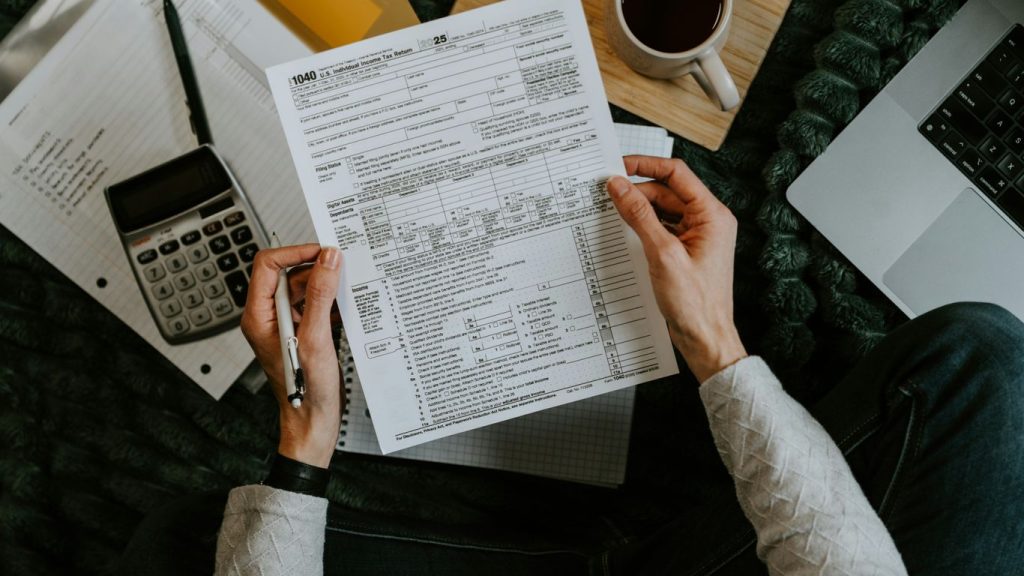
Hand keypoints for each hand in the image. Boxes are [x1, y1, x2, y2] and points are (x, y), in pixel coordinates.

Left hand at [241, 244, 343, 467]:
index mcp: (259, 316)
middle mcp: (269, 317)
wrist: (312, 422)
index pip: (267, 265)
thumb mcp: (314, 339)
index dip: (295, 252)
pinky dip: (332, 305)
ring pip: (305, 289)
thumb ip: (319, 296)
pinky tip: (347, 312)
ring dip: (327, 289)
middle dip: (317, 271)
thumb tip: (327, 261)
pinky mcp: (303, 333)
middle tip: (342, 270)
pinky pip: (316, 306)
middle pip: (289, 275)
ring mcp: (286, 325)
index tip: (322, 252)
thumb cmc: (304, 392)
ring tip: (347, 294)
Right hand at [607, 156, 746, 382]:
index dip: (646, 165)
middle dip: (637, 191)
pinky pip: (661, 229)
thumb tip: (619, 187)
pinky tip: (624, 232)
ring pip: (662, 210)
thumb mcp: (662, 253)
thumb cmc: (695, 303)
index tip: (619, 165)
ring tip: (611, 212)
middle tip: (606, 193)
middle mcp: (707, 222)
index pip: (677, 174)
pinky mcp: (685, 252)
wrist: (705, 338)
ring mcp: (696, 237)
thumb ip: (639, 215)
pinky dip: (643, 228)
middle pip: (666, 191)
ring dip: (638, 210)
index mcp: (712, 215)